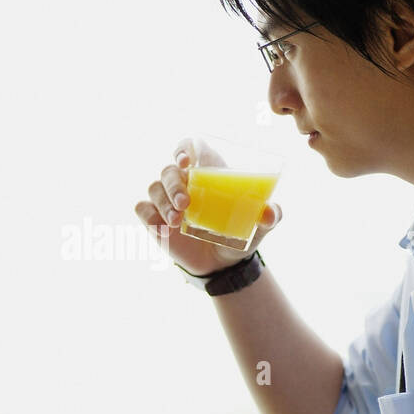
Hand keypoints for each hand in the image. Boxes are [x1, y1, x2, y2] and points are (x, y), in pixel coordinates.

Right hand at [134, 134, 282, 276]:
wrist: (221, 265)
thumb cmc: (238, 234)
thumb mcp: (258, 227)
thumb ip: (269, 216)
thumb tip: (270, 212)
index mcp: (206, 174)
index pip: (188, 147)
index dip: (183, 149)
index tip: (187, 162)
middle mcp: (183, 182)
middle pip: (169, 170)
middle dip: (174, 185)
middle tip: (185, 203)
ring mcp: (166, 201)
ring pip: (154, 188)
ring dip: (163, 202)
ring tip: (178, 221)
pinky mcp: (154, 219)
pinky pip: (142, 209)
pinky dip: (149, 215)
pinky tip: (162, 228)